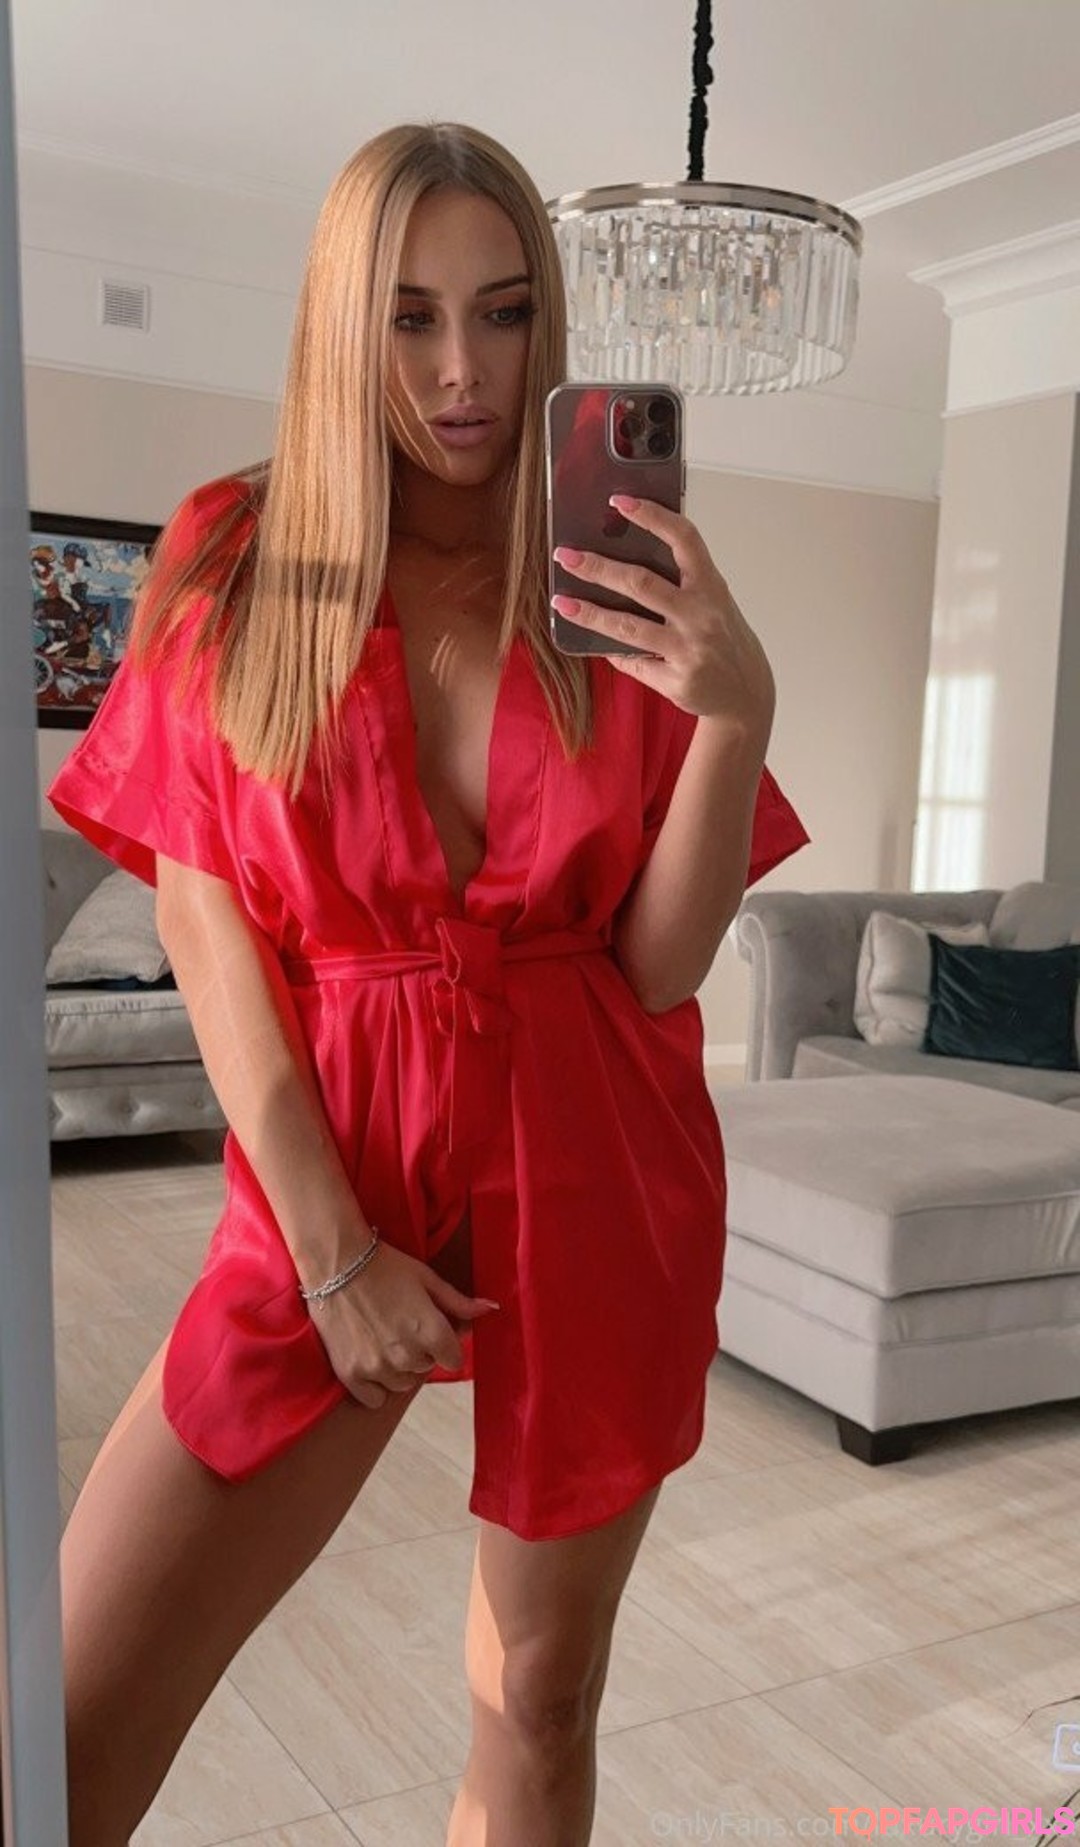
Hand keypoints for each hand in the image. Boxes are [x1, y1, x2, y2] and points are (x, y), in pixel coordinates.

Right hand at [307, 1240, 498, 1410]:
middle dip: (420, 1350)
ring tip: (382, 1337)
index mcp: (430, 1330)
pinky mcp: (351, 1374)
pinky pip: (375, 1398)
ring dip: (398, 1367)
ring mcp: (377, 1366)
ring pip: (402, 1383)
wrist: (335, 1263)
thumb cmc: (385, 1266)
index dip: (445, 1344)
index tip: (431, 1328)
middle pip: (426, 1367)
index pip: (454, 1359)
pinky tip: (368, 1357)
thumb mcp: (426, 1278)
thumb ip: (458, 1302)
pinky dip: (375, 1385)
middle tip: (400, 1323)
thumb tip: (491, 1309)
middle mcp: (406, 1354)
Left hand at [552, 495, 775, 736]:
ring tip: (562, 602)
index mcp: (711, 587)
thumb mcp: (714, 603)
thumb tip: (624, 561)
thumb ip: (680, 583)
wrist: (747, 693)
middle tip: (566, 556)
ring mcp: (688, 650)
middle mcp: (701, 615)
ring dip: (589, 613)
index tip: (620, 501)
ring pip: (627, 626)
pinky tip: (592, 642)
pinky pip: (633, 662)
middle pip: (641, 583)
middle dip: (598, 568)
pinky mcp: (676, 680)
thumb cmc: (724, 640)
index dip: (652, 517)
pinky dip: (611, 652)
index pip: (684, 540)